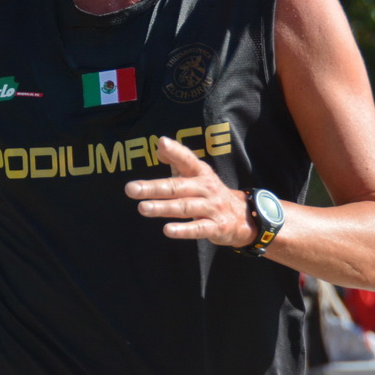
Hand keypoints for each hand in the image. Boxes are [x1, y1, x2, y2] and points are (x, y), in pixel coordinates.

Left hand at [124, 137, 256, 246]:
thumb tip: (159, 145)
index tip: (161, 143)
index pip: (187, 159)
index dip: (175, 151)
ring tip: (142, 208)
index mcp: (201, 173)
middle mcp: (206, 188)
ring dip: (163, 207)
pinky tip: (167, 230)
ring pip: (185, 207)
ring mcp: (212, 208)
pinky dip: (183, 230)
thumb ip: (177, 159)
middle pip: (178, 187)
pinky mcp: (216, 227)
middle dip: (154, 187)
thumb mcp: (197, 174)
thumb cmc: (209, 193)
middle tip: (131, 189)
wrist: (242, 216)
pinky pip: (198, 228)